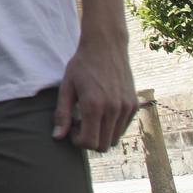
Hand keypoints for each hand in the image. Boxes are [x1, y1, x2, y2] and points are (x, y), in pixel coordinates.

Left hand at [53, 35, 137, 150]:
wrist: (105, 46)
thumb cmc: (82, 65)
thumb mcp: (66, 87)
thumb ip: (62, 114)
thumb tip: (58, 137)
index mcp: (94, 106)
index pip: (89, 143)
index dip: (78, 141)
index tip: (72, 129)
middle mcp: (113, 109)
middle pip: (103, 146)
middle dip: (89, 140)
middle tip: (80, 123)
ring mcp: (126, 108)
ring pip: (115, 139)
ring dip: (102, 134)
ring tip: (91, 117)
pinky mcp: (134, 105)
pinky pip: (123, 128)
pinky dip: (113, 127)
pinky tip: (103, 111)